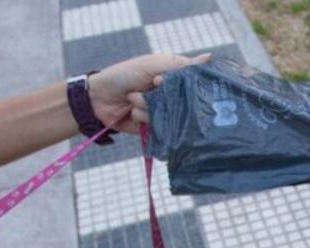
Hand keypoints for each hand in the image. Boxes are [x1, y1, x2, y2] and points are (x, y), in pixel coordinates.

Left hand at [89, 52, 211, 133]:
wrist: (99, 97)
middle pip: (182, 103)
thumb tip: (210, 57)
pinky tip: (133, 112)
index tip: (160, 81)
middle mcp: (171, 97)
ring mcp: (163, 114)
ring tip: (133, 99)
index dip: (179, 85)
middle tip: (149, 88)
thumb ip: (181, 66)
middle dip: (161, 97)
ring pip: (168, 116)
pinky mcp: (155, 128)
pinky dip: (143, 118)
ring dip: (147, 107)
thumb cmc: (126, 75)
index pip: (192, 85)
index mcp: (173, 80)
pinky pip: (158, 128)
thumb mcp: (154, 65)